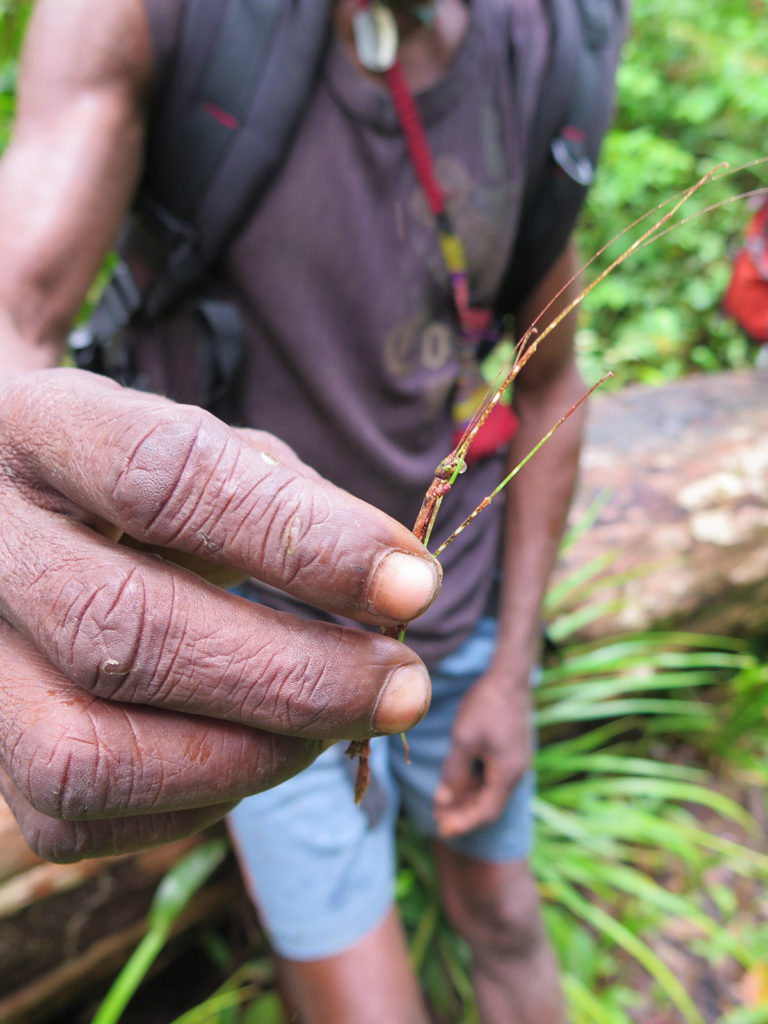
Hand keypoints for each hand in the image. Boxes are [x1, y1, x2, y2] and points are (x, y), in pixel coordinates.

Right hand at [0, 369, 440, 861]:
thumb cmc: (146, 478)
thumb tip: (397, 591)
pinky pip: (77, 820)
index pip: (164, 476)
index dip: (301, 539)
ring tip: (338, 728)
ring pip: (84, 753)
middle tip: (406, 685)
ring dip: (247, 757)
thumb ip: (291, 500)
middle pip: (122, 632)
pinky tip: (258, 755)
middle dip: (292, 675)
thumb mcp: (209, 444)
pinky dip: (195, 803)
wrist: (23, 513)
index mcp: (43, 431)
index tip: (414, 584)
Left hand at [434, 668, 531, 837]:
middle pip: (489, 803)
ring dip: (467, 798)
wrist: (509, 677)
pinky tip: (456, 782)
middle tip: (436, 818)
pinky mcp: (511, 750)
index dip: (463, 823)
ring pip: (490, 789)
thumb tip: (444, 801)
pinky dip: (474, 782)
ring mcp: (515, 761)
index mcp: (507, 774)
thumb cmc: (486, 706)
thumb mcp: (464, 740)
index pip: (486, 812)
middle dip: (462, 812)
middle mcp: (516, 772)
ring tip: (442, 803)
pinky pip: (492, 775)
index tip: (441, 829)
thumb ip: (454, 773)